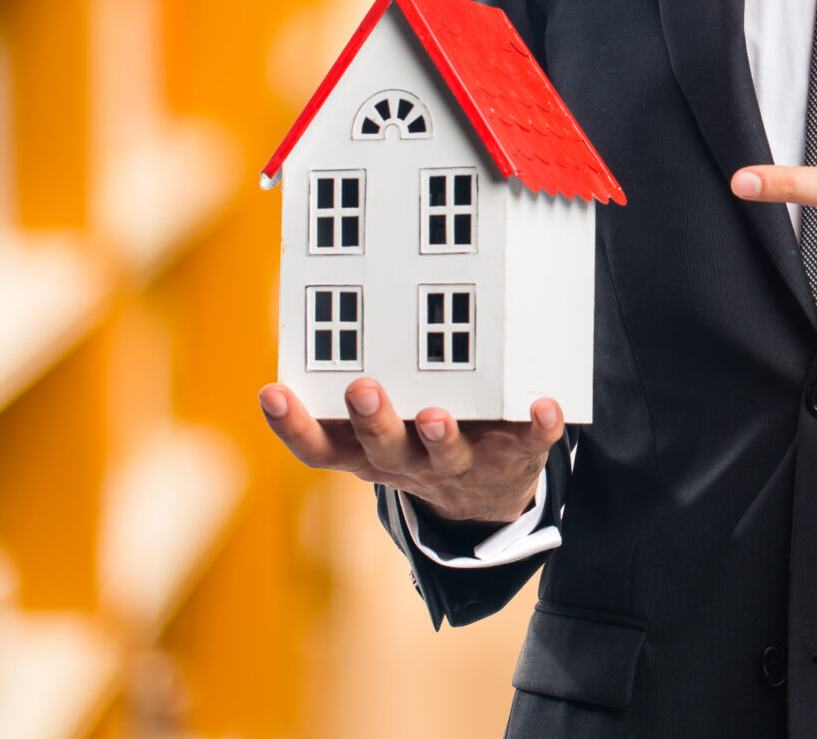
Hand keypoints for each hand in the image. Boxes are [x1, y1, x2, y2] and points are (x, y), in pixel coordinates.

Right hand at [258, 378, 562, 523]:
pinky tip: (546, 405)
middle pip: (385, 450)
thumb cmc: (419, 441)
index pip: (319, 449)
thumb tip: (318, 315)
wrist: (483, 501)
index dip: (292, 426)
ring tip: (436, 415)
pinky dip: (538, 428)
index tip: (270, 391)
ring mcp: (460, 465)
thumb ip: (353, 394)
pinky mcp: (511, 460)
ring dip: (442, 435)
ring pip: (447, 456)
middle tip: (362, 388)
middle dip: (373, 420)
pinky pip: (527, 446)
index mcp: (369, 455)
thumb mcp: (378, 430)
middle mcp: (409, 463)